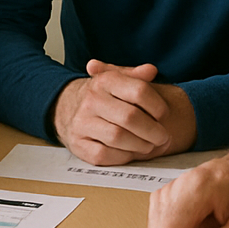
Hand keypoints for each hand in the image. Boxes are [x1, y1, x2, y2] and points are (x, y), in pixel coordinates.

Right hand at [51, 60, 194, 164]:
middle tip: (163, 137)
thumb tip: (151, 70)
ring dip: (141, 146)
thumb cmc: (102, 96)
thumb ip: (135, 76)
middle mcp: (92, 100)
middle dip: (153, 131)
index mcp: (105, 81)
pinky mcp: (78, 144)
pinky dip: (123, 156)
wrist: (64, 107)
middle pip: (131, 117)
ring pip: (118, 137)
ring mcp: (82, 122)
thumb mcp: (116, 80)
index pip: (139, 91)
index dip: (158, 106)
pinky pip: (105, 155)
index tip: (164, 115)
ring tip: (150, 145)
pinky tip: (130, 152)